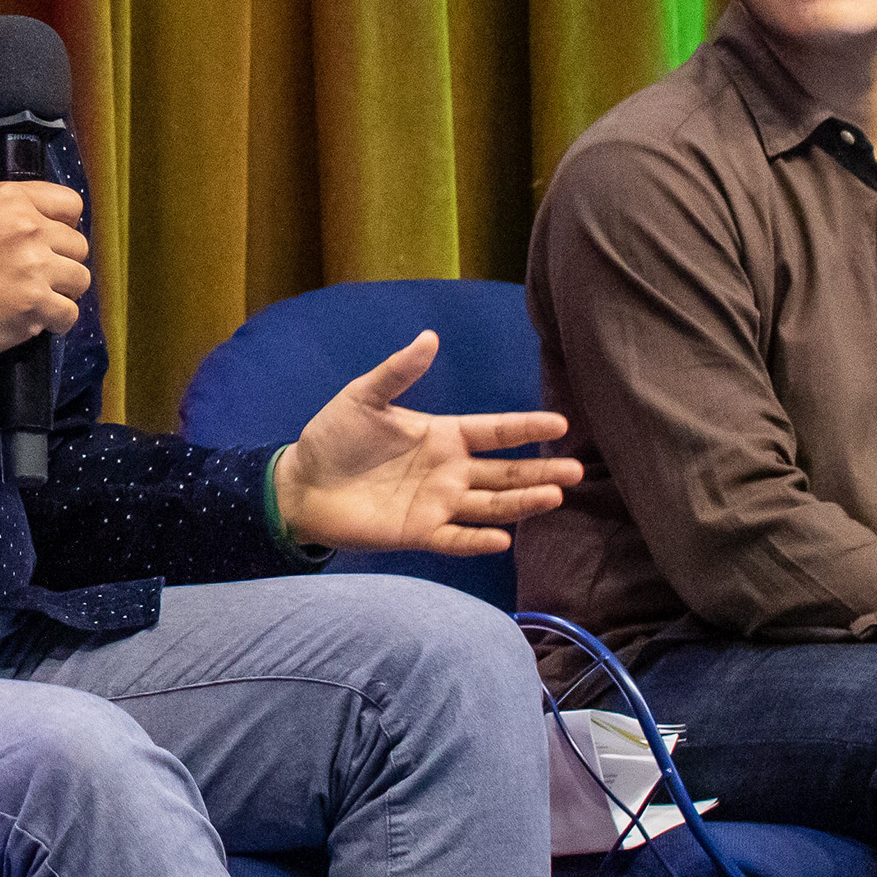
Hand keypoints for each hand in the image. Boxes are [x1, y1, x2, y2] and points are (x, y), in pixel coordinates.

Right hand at [0, 180, 88, 374]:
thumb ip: (13, 215)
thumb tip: (57, 227)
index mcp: (7, 199)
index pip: (70, 204)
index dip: (65, 227)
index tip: (52, 242)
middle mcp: (24, 227)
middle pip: (78, 245)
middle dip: (61, 264)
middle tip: (32, 278)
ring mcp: (32, 266)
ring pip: (80, 279)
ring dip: (61, 294)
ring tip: (32, 299)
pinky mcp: (34, 304)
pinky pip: (70, 314)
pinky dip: (55, 323)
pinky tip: (30, 321)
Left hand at [268, 329, 580, 555]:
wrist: (300, 484)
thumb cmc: (333, 437)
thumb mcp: (364, 396)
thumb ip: (399, 371)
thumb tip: (430, 336)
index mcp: (442, 436)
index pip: (494, 431)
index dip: (525, 428)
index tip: (560, 424)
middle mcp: (449, 471)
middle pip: (505, 473)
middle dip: (540, 471)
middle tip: (576, 470)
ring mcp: (437, 503)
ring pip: (491, 505)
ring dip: (521, 502)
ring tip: (554, 496)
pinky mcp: (419, 533)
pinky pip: (456, 538)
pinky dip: (478, 540)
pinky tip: (503, 539)